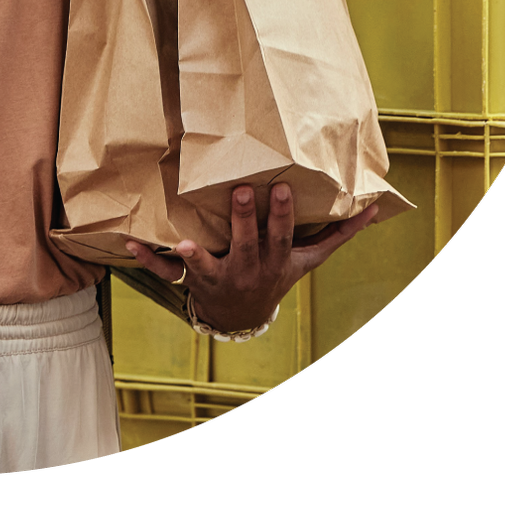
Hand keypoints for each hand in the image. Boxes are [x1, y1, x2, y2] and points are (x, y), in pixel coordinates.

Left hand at [126, 183, 383, 333]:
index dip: (284, 216)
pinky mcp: (190, 282)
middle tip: (241, 190)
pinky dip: (147, 260)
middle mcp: (248, 270)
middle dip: (245, 220)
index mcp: (276, 262)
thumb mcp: (308, 261)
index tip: (283, 189)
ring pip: (206, 266)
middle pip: (247, 245)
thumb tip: (375, 208)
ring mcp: (218, 278)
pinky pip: (165, 274)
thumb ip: (338, 235)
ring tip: (186, 240)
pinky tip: (129, 244)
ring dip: (195, 254)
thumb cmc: (275, 275)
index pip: (283, 237)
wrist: (242, 315)